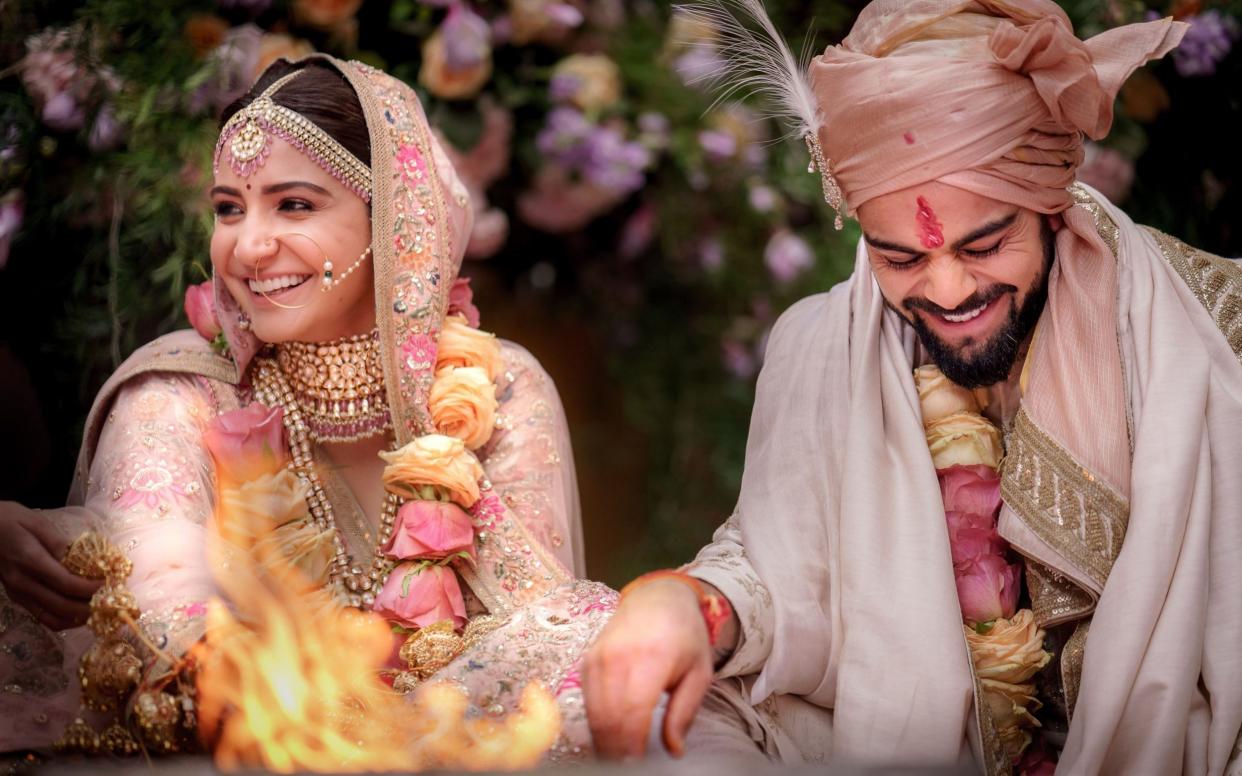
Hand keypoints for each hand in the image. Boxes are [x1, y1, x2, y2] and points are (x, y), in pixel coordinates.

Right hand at [0, 501, 101, 630]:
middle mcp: (22, 582)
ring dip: (77, 619)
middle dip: (89, 608)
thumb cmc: (8, 520)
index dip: (89, 588)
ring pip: (51, 618)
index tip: (108, 584)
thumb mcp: (35, 522)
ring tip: (98, 610)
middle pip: (61, 606)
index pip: (65, 583)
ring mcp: (18, 593)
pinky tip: (78, 612)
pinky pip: (42, 617)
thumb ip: (57, 541)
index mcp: (30, 560)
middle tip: (109, 602)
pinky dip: (63, 620)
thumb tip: (78, 557)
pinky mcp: (16, 597)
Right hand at [583, 579, 714, 759]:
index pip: (633, 712)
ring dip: (604, 741)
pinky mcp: (587, 660)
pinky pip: (587, 701)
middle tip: (628, 767)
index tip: (638, 765)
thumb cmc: (684, 636)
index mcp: (651, 657)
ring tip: (619, 759)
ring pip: (593, 713)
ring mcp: (598, 657)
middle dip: (616, 750)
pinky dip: (596, 724)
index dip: (632, 745)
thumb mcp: (698, 672)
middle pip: (608, 717)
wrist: (658, 597)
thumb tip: (674, 750)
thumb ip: (684, 713)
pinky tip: (609, 738)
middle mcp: (619, 656)